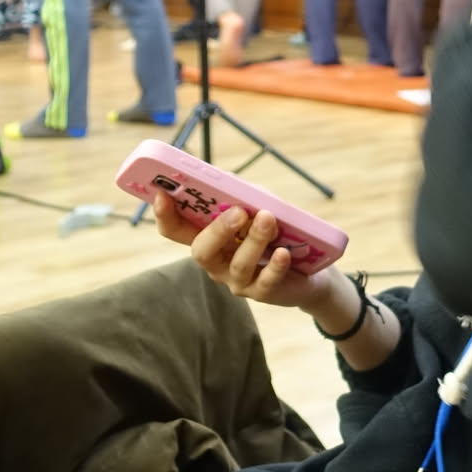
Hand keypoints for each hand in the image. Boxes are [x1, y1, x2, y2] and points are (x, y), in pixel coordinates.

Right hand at [160, 202, 339, 310]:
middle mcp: (216, 261)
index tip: (163, 195)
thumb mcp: (259, 204)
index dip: (165, 215)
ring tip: (268, 219)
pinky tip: (283, 253)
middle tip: (238, 212)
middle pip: (201, 251)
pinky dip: (275, 266)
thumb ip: (243, 193)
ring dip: (254, 241)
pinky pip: (265, 282)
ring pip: (237, 265)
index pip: (176, 230)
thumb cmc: (276, 230)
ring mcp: (236, 280)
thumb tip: (227, 179)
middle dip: (217, 231)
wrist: (309, 266)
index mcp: (208, 237)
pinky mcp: (261, 292)